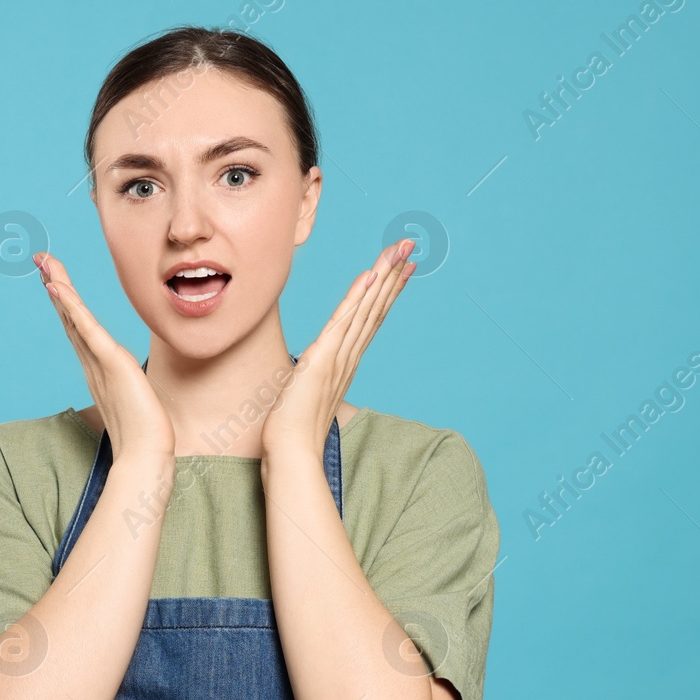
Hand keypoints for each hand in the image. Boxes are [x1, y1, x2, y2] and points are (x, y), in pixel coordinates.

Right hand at [35, 252, 174, 461]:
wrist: (146, 457)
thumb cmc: (144, 436)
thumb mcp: (137, 402)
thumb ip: (129, 390)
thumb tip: (134, 389)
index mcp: (98, 370)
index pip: (78, 329)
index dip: (66, 304)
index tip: (54, 280)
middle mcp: (92, 364)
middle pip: (69, 317)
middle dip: (56, 286)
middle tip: (41, 260)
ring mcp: (98, 363)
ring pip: (74, 317)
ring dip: (59, 287)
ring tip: (44, 262)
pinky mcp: (110, 363)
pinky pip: (87, 329)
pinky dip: (72, 307)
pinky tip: (58, 288)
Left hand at [260, 238, 415, 457]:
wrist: (290, 451)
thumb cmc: (293, 430)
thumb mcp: (305, 395)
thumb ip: (312, 380)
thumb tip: (308, 374)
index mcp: (345, 363)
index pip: (370, 320)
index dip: (386, 293)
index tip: (401, 270)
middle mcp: (348, 357)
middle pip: (376, 308)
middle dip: (393, 276)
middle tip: (409, 248)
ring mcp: (338, 357)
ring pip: (366, 308)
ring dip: (383, 277)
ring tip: (399, 250)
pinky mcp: (323, 358)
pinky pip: (344, 321)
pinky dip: (358, 297)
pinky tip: (369, 275)